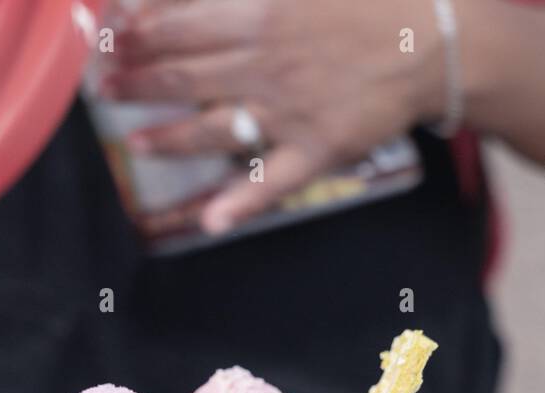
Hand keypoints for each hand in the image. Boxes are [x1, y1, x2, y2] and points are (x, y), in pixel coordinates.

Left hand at [104, 0, 447, 232]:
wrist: (437, 41)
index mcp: (262, 14)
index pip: (180, 24)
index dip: (138, 31)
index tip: (110, 35)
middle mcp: (267, 64)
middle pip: (185, 75)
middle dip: (138, 81)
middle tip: (107, 87)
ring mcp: (290, 112)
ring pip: (214, 127)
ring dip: (170, 137)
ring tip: (138, 142)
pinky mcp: (318, 149)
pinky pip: (275, 181)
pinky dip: (244, 202)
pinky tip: (211, 220)